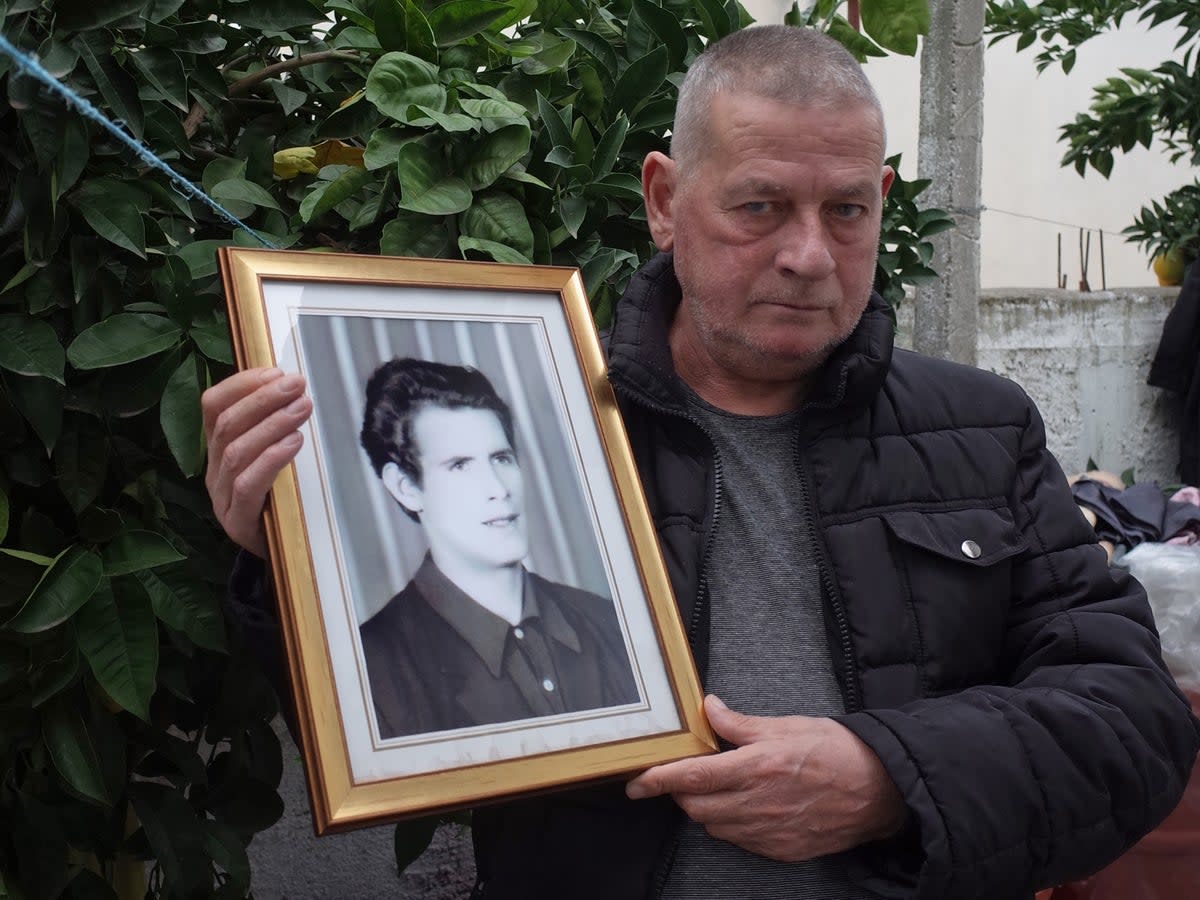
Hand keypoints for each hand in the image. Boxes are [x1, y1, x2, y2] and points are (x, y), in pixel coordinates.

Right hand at [202, 367, 311, 556]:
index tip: (275, 370)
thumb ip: (274, 429)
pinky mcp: (239, 521)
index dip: (241, 384)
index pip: (212, 407)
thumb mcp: (273, 460)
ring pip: (236, 451)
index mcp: (216, 450)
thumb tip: (295, 388)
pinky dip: (272, 458)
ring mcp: (222, 498)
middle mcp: (213, 471)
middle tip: (297, 384)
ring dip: (272, 423)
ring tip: (303, 407)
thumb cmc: (280, 500)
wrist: (280, 558)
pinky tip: (295, 442)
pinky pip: (249, 484)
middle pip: (226, 425)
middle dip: (263, 398)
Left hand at [625, 695, 905, 861]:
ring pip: (715, 826)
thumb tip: (708, 709)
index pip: (690, 777)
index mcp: (755, 767)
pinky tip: (748, 807)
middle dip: (682, 794)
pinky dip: (733, 825)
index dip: (656, 781)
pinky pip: (741, 841)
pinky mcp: (781, 850)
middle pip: (694, 807)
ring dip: (707, 809)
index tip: (636, 783)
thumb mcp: (785, 726)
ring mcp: (768, 832)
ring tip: (724, 788)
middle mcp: (756, 804)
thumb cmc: (836, 752)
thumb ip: (739, 724)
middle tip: (690, 775)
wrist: (880, 791)